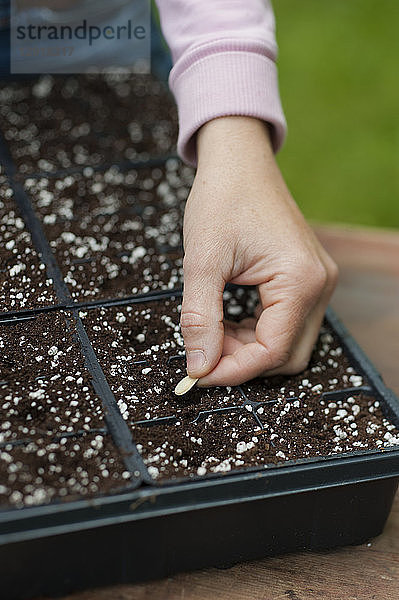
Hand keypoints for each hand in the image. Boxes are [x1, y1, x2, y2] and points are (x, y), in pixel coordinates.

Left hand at [181, 116, 337, 385]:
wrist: (239, 162)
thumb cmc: (223, 198)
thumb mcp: (203, 261)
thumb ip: (200, 319)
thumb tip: (199, 367)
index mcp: (299, 280)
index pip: (272, 351)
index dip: (233, 370)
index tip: (198, 372)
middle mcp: (318, 285)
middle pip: (288, 356)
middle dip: (244, 363)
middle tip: (204, 353)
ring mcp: (316, 282)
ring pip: (289, 344)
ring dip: (249, 349)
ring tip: (213, 332)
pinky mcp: (306, 279)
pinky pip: (287, 324)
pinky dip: (257, 332)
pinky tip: (229, 321)